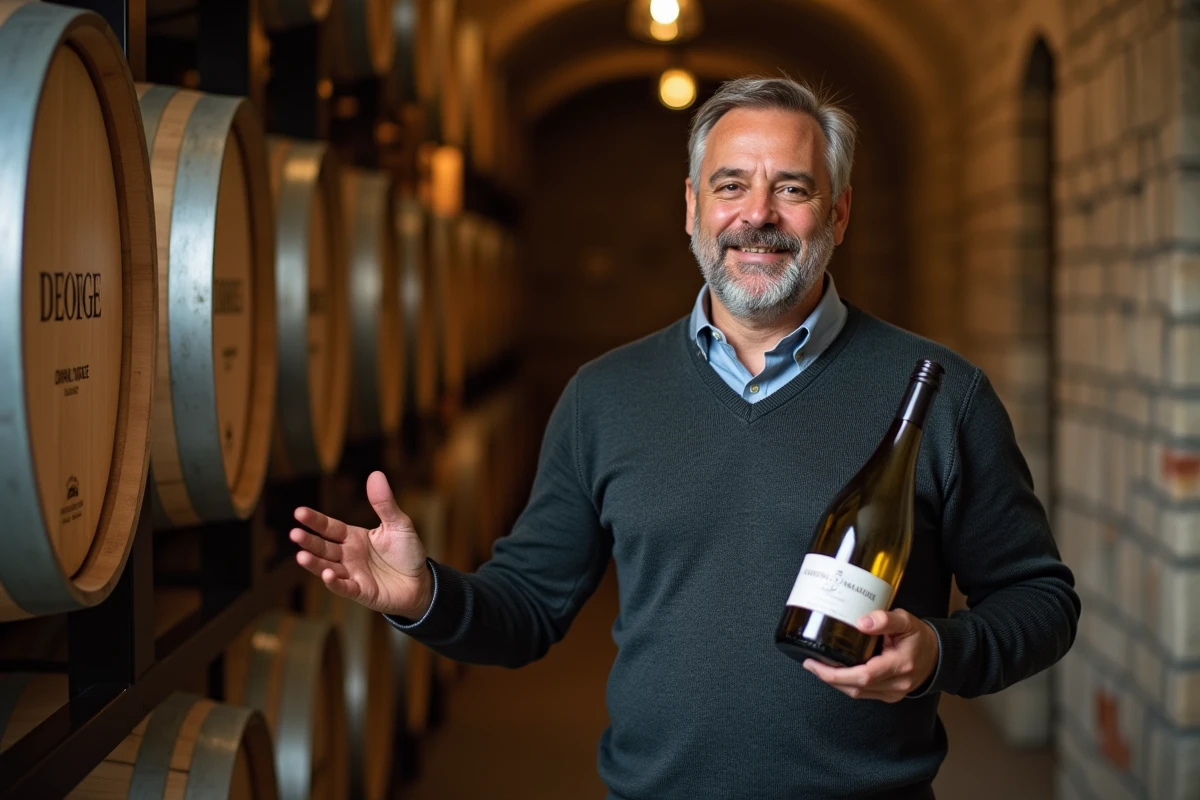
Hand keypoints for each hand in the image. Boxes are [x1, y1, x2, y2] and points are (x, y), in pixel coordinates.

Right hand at [291, 471, 433, 618]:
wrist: (421, 582)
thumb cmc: (407, 552)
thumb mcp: (398, 524)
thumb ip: (384, 503)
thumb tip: (376, 474)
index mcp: (353, 537)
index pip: (330, 527)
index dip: (315, 521)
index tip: (298, 512)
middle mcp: (348, 555)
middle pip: (324, 547)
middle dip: (309, 541)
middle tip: (294, 534)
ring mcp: (352, 574)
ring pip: (328, 567)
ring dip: (315, 563)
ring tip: (301, 556)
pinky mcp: (361, 591)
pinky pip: (344, 587)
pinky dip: (335, 583)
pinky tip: (327, 575)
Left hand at [802, 609, 938, 702]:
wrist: (938, 655)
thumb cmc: (919, 637)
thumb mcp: (906, 620)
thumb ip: (885, 619)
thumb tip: (861, 622)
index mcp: (900, 665)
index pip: (864, 675)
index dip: (836, 673)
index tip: (815, 663)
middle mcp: (896, 684)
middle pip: (856, 688)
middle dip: (828, 677)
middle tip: (809, 663)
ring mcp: (893, 693)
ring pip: (856, 693)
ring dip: (835, 682)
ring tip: (817, 666)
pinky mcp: (889, 696)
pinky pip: (862, 693)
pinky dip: (846, 684)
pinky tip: (834, 672)